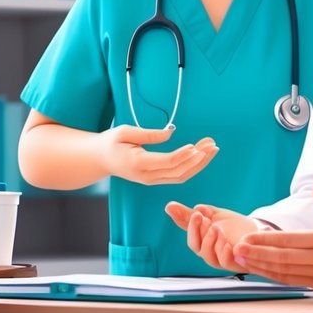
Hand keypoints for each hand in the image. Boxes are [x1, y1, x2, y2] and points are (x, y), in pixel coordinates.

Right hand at [98, 125, 217, 185]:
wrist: (100, 159)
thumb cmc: (111, 143)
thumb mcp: (125, 132)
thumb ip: (149, 134)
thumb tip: (170, 133)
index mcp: (139, 164)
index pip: (168, 162)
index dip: (184, 155)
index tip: (197, 146)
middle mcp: (147, 176)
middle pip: (179, 171)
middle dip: (198, 159)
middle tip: (212, 144)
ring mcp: (152, 180)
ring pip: (181, 176)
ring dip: (199, 163)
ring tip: (212, 148)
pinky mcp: (155, 179)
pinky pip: (178, 176)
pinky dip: (192, 167)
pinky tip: (202, 156)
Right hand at [165, 201, 259, 271]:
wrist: (255, 230)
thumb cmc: (231, 225)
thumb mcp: (211, 215)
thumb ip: (190, 214)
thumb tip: (169, 206)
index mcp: (203, 244)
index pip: (192, 240)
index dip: (192, 228)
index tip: (197, 214)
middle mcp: (211, 254)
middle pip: (199, 249)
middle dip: (201, 233)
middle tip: (206, 219)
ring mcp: (224, 260)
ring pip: (211, 258)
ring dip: (212, 242)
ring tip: (217, 228)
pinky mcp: (238, 263)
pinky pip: (227, 263)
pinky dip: (225, 253)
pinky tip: (228, 243)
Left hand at [232, 183, 312, 291]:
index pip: (290, 240)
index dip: (266, 240)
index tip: (248, 237)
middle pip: (283, 259)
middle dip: (257, 255)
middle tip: (236, 250)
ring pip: (286, 273)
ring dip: (262, 268)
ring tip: (243, 261)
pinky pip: (295, 281)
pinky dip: (277, 277)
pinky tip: (263, 271)